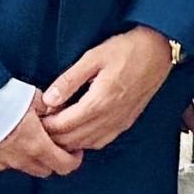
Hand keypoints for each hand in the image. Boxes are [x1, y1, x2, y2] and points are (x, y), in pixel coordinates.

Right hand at [0, 98, 83, 177]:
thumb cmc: (4, 96)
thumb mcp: (34, 97)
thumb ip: (49, 108)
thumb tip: (60, 109)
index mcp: (37, 145)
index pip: (65, 166)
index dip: (73, 160)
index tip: (74, 150)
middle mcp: (21, 159)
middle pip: (46, 170)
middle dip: (53, 159)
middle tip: (54, 143)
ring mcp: (2, 162)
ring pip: (25, 168)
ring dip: (32, 159)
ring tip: (30, 140)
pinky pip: (3, 164)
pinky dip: (9, 156)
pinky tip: (7, 140)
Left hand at [40, 27, 174, 154]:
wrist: (159, 51)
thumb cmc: (128, 49)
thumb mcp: (93, 57)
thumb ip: (69, 80)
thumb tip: (48, 99)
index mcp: (99, 102)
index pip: (64, 125)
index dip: (46, 126)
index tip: (35, 119)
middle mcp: (109, 118)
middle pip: (73, 140)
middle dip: (53, 137)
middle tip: (39, 126)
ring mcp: (119, 123)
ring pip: (87, 145)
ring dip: (68, 142)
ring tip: (55, 130)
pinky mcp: (126, 123)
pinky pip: (101, 142)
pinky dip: (85, 142)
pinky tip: (78, 133)